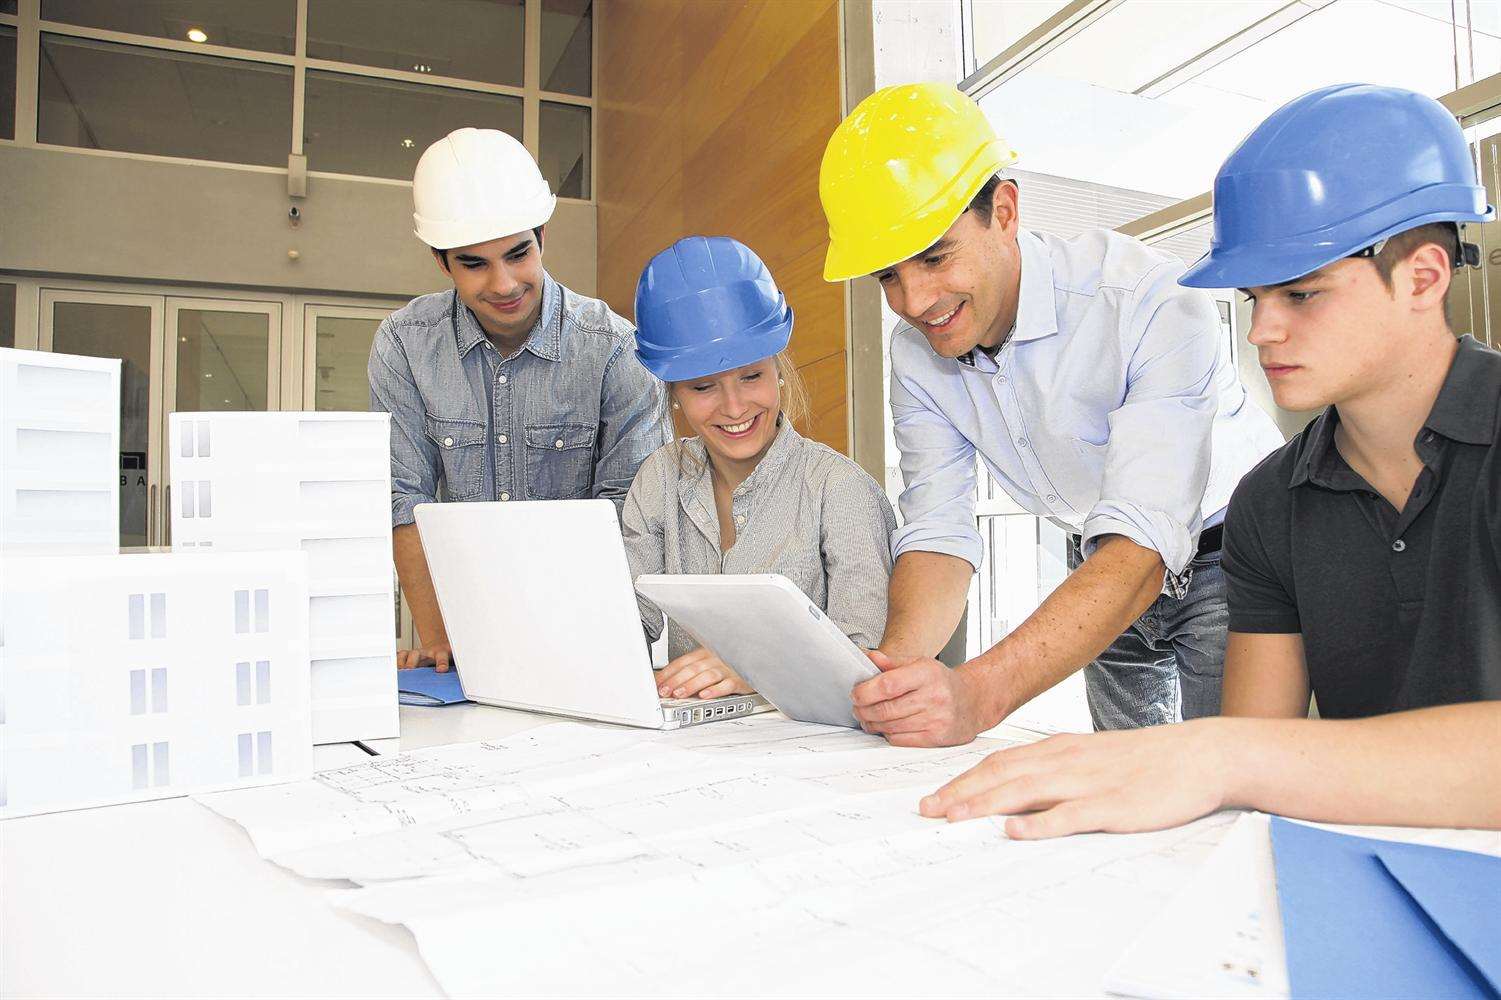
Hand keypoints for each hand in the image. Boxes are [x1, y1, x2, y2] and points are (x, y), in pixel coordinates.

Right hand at [397, 641, 454, 671]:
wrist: (444, 646)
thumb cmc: (450, 656)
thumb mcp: (457, 661)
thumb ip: (459, 669)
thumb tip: (467, 681)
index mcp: (443, 652)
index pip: (442, 656)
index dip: (441, 662)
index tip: (441, 669)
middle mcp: (428, 652)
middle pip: (418, 653)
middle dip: (413, 661)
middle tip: (410, 669)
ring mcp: (418, 653)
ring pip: (407, 655)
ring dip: (402, 662)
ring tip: (399, 672)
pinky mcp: (410, 656)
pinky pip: (400, 657)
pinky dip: (395, 663)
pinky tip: (392, 669)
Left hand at [657, 648, 751, 698]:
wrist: (758, 660)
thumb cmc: (731, 663)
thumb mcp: (709, 662)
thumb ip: (690, 670)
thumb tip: (667, 681)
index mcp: (705, 652)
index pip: (682, 662)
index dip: (668, 673)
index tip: (656, 684)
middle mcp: (715, 658)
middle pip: (692, 668)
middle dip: (675, 680)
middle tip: (664, 691)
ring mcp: (728, 668)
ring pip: (706, 676)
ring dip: (691, 685)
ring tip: (679, 694)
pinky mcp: (740, 679)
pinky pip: (726, 684)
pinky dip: (715, 690)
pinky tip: (705, 695)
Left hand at [850, 650, 988, 746]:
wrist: (973, 701)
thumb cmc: (941, 682)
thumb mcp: (920, 664)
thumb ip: (892, 663)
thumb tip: (867, 657)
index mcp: (927, 673)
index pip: (888, 684)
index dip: (866, 691)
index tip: (856, 693)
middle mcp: (934, 696)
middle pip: (886, 709)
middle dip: (864, 710)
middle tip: (857, 708)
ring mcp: (936, 719)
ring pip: (891, 726)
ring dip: (872, 724)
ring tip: (867, 718)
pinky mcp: (937, 737)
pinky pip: (901, 740)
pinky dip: (887, 734)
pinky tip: (885, 728)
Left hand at [917, 719, 1229, 837]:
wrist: (1200, 755)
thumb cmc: (1147, 760)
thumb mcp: (1093, 757)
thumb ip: (1057, 771)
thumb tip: (1020, 795)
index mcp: (1059, 749)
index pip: (999, 763)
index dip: (964, 780)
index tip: (936, 797)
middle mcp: (1066, 761)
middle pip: (1001, 774)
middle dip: (961, 792)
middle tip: (927, 810)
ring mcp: (1088, 782)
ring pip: (1025, 791)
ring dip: (985, 804)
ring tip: (953, 816)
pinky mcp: (1112, 805)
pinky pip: (1069, 814)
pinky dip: (1039, 823)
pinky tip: (1015, 831)